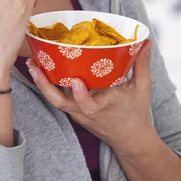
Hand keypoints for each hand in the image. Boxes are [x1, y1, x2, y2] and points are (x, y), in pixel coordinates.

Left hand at [26, 40, 152, 154]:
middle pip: (60, 102)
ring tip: (32, 64)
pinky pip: (58, 99)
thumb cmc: (136, 113)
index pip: (88, 104)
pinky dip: (48, 86)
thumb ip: (142, 64)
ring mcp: (78, 113)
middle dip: (45, 85)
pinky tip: (41, 69)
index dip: (81, 95)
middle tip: (34, 65)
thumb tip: (147, 41)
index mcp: (103, 106)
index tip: (77, 81)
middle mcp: (86, 111)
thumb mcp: (142, 88)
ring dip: (41, 84)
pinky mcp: (74, 112)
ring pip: (55, 100)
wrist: (130, 140)